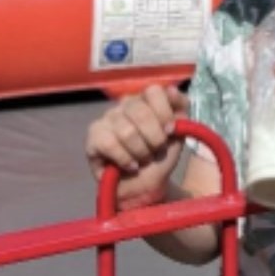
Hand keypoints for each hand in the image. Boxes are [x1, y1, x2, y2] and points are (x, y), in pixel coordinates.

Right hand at [85, 85, 188, 209]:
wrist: (146, 186)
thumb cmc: (162, 156)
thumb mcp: (179, 132)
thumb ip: (180, 108)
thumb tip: (171, 89)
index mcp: (147, 99)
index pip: (154, 91)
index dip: (165, 112)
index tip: (171, 131)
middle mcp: (126, 104)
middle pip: (141, 112)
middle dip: (155, 137)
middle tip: (157, 150)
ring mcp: (108, 119)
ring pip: (126, 131)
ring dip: (141, 151)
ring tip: (143, 159)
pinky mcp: (93, 137)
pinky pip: (110, 144)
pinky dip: (125, 159)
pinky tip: (130, 165)